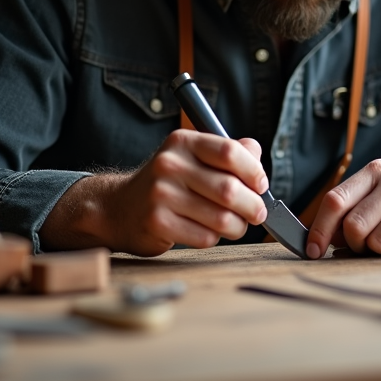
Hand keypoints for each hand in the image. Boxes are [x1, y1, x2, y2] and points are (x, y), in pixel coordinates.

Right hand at [40, 129, 268, 255]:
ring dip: (237, 226)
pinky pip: (204, 237)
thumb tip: (257, 155)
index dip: (253, 172)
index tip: (261, 185)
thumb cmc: (168, 183)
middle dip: (253, 206)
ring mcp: (160, 194)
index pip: (230, 151)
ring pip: (221, 218)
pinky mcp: (156, 222)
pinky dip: (214, 238)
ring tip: (234, 224)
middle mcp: (170, 164)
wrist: (119, 207)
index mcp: (183, 142)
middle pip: (229, 189)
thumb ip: (228, 152)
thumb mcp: (194, 157)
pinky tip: (206, 231)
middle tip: (257, 213)